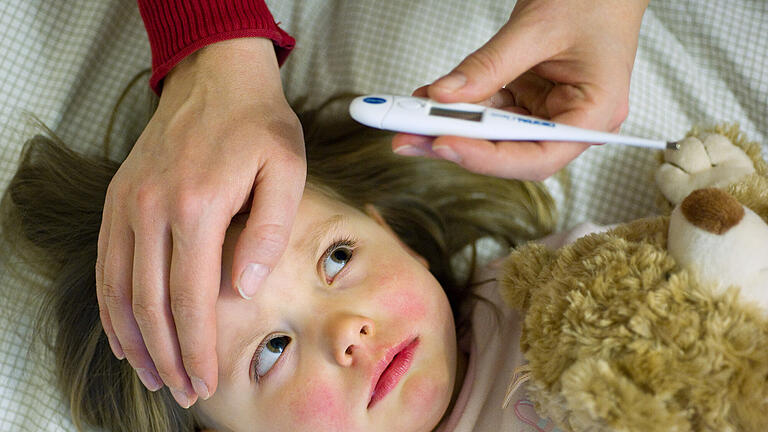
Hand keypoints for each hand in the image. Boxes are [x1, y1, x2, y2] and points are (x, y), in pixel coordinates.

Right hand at [96, 38, 304, 406]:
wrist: (217, 76)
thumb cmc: (260, 124)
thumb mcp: (287, 169)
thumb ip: (268, 231)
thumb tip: (243, 289)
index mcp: (198, 205)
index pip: (190, 298)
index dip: (197, 347)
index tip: (204, 383)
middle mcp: (151, 207)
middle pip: (150, 304)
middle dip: (166, 357)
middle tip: (183, 393)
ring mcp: (127, 202)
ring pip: (119, 290)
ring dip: (133, 341)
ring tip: (153, 376)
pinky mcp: (118, 198)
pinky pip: (105, 264)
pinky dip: (111, 306)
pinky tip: (124, 334)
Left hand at [392, 0, 648, 179]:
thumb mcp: (537, 28)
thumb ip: (489, 66)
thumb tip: (443, 96)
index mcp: (595, 114)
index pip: (537, 157)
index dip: (488, 158)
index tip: (444, 144)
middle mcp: (572, 122)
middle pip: (509, 152)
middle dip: (457, 144)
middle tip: (408, 137)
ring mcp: (548, 112)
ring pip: (494, 135)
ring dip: (451, 127)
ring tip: (409, 119)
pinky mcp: (530, 99)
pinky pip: (490, 111)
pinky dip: (459, 107)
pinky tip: (429, 101)